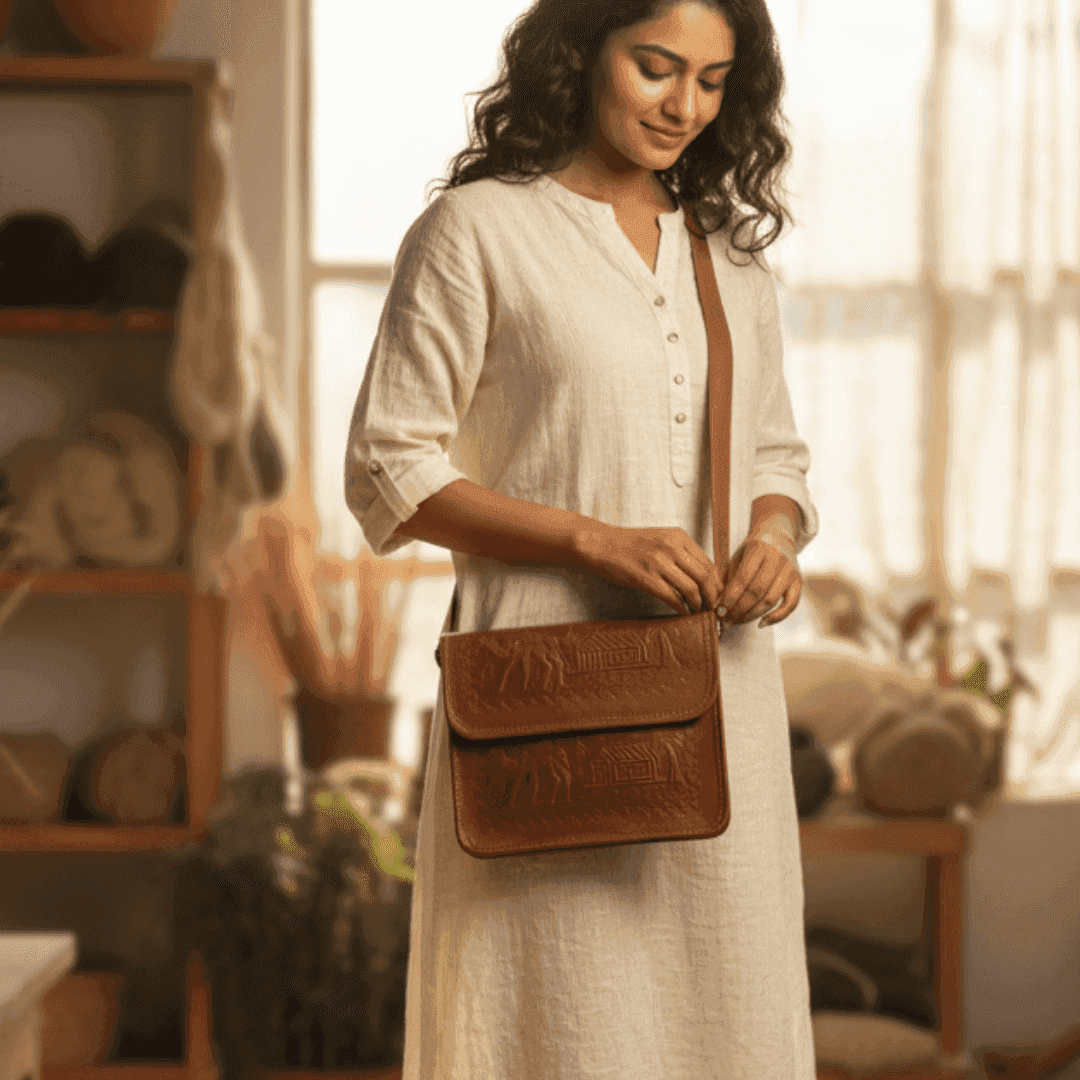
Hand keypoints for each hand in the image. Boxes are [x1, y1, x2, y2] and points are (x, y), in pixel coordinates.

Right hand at [574, 525, 722, 614]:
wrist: (601, 543)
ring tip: (698, 612)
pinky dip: (682, 608)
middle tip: (712, 608)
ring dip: (699, 605)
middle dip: (712, 597)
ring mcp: (659, 562)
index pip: (708, 563)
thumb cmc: (630, 544)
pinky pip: (673, 597)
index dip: (716, 583)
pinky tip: (683, 612)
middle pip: (705, 577)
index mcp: (678, 537)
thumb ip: (681, 554)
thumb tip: (702, 578)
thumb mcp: (660, 540)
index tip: (717, 595)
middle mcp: (672, 547)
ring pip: (692, 589)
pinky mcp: (646, 577)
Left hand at [720, 513, 801, 628]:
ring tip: (737, 622)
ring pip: (771, 600)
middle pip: (757, 591)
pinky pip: (790, 605)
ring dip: (752, 615)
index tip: (719, 611)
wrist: (777, 538)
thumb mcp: (737, 557)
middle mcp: (776, 558)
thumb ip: (728, 578)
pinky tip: (761, 623)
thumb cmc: (751, 552)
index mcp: (757, 548)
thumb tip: (718, 605)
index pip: (742, 578)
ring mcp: (790, 570)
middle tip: (726, 620)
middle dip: (739, 609)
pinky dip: (776, 617)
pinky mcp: (798, 582)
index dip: (730, 598)